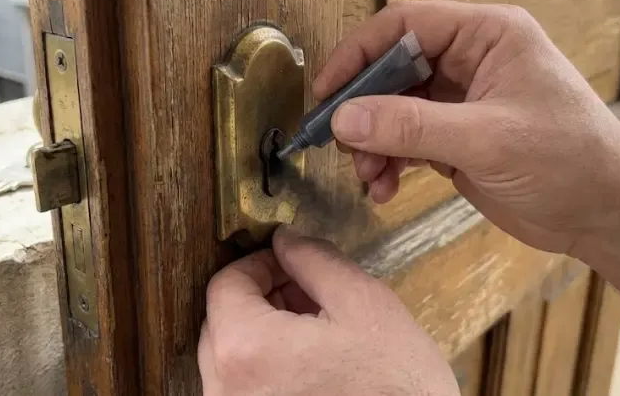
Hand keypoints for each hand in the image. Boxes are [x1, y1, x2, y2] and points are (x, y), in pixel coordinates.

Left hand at [199, 225, 458, 395]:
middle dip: (262, 296)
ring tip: (315, 329)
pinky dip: (267, 366)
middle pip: (222, 321)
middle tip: (306, 292)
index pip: (225, 285)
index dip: (259, 263)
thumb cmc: (397, 388)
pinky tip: (311, 364)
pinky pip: (244, 387)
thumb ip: (316, 261)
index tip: (290, 262)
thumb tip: (286, 239)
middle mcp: (228, 389)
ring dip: (264, 331)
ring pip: (231, 357)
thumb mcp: (365, 305)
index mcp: (247, 350)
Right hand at [316, 0, 619, 254]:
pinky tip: (383, 190)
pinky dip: (388, 163)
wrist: (603, 214)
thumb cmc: (567, 160)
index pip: (404, 26)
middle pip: (391, 70)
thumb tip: (344, 119)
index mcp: (486, 36)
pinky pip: (404, 141)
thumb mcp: (486, 139)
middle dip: (363, 110)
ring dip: (372, 144)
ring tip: (369, 178)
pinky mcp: (454, 139)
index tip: (326, 92)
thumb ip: (412, 127)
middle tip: (339, 143)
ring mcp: (459, 102)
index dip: (358, 54)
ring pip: (392, 110)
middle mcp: (468, 61)